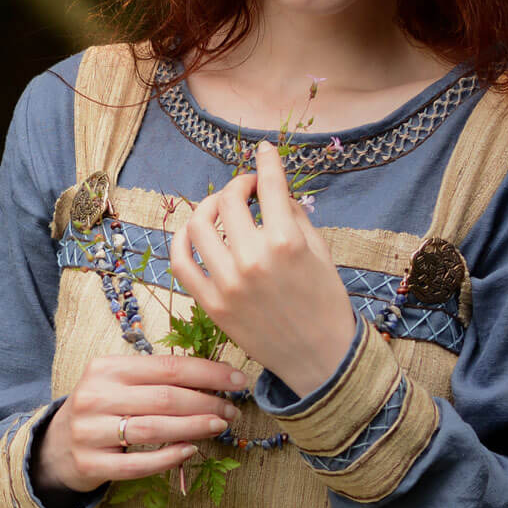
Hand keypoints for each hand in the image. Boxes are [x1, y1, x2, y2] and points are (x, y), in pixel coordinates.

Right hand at [33, 353, 248, 496]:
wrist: (58, 445)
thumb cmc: (102, 409)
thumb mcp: (119, 383)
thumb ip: (156, 379)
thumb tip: (215, 379)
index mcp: (106, 368)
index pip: (167, 368)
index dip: (208, 374)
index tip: (237, 381)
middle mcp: (95, 396)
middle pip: (165, 398)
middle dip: (207, 403)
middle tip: (232, 410)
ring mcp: (90, 431)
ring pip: (154, 429)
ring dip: (194, 427)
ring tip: (220, 426)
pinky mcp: (91, 463)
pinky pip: (138, 463)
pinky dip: (169, 457)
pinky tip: (190, 450)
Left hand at [168, 140, 356, 396]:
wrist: (319, 357)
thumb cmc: (326, 302)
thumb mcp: (320, 253)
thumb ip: (296, 217)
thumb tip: (274, 191)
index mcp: (287, 242)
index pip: (270, 186)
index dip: (266, 162)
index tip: (263, 150)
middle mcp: (253, 259)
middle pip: (229, 201)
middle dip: (237, 185)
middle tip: (246, 187)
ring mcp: (227, 283)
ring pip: (198, 225)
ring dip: (208, 206)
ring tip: (220, 208)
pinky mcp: (211, 304)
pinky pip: (181, 262)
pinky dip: (181, 240)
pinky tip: (192, 231)